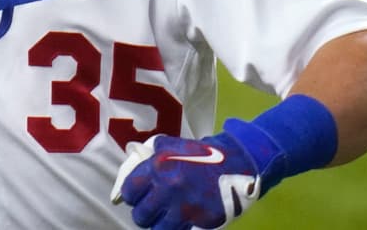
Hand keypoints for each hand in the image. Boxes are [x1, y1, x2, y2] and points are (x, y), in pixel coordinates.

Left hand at [111, 132, 260, 228]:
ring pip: (157, 229)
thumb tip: (134, 165)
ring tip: (164, 218)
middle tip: (151, 209)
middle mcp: (168, 189)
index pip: (130, 191)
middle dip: (143, 213)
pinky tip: (179, 223)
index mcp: (158, 167)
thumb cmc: (201, 154)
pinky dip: (176, 229)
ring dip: (158, 224)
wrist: (236, 163)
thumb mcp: (172, 145)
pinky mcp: (201, 222)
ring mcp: (185, 207)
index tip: (137, 197)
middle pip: (141, 215)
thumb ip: (151, 155)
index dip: (132, 196)